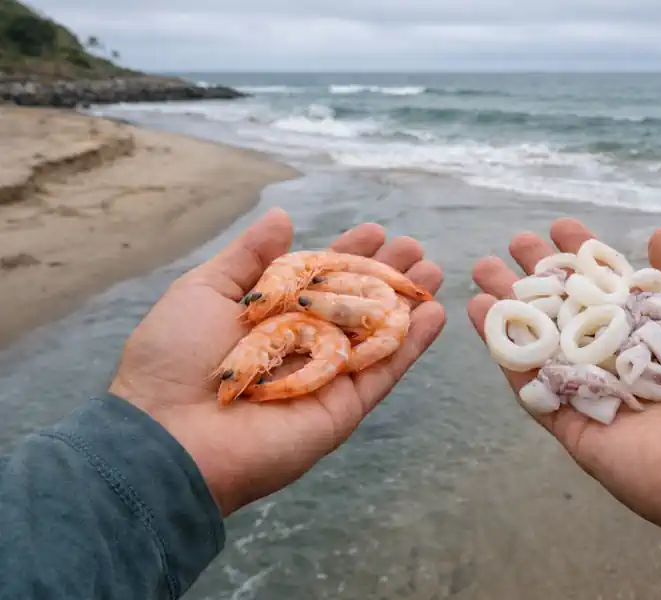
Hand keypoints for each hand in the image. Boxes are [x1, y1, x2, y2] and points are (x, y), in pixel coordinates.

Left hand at [110, 208, 444, 516]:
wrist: (168, 432)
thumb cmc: (174, 358)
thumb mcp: (204, 290)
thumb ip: (248, 257)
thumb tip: (282, 217)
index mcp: (270, 317)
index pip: (318, 278)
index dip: (347, 253)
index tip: (374, 229)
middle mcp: (302, 345)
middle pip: (354, 304)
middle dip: (385, 274)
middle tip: (415, 247)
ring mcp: (325, 377)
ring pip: (377, 335)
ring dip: (408, 304)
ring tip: (434, 273)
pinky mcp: (343, 408)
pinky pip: (384, 371)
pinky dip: (412, 344)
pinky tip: (433, 314)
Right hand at [467, 218, 660, 547]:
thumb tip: (659, 236)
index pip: (617, 288)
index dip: (588, 257)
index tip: (561, 227)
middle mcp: (632, 362)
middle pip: (575, 314)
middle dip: (542, 278)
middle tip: (512, 245)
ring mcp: (603, 396)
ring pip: (546, 347)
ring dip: (511, 310)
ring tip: (481, 272)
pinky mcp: (581, 431)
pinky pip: (535, 390)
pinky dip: (506, 355)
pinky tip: (480, 314)